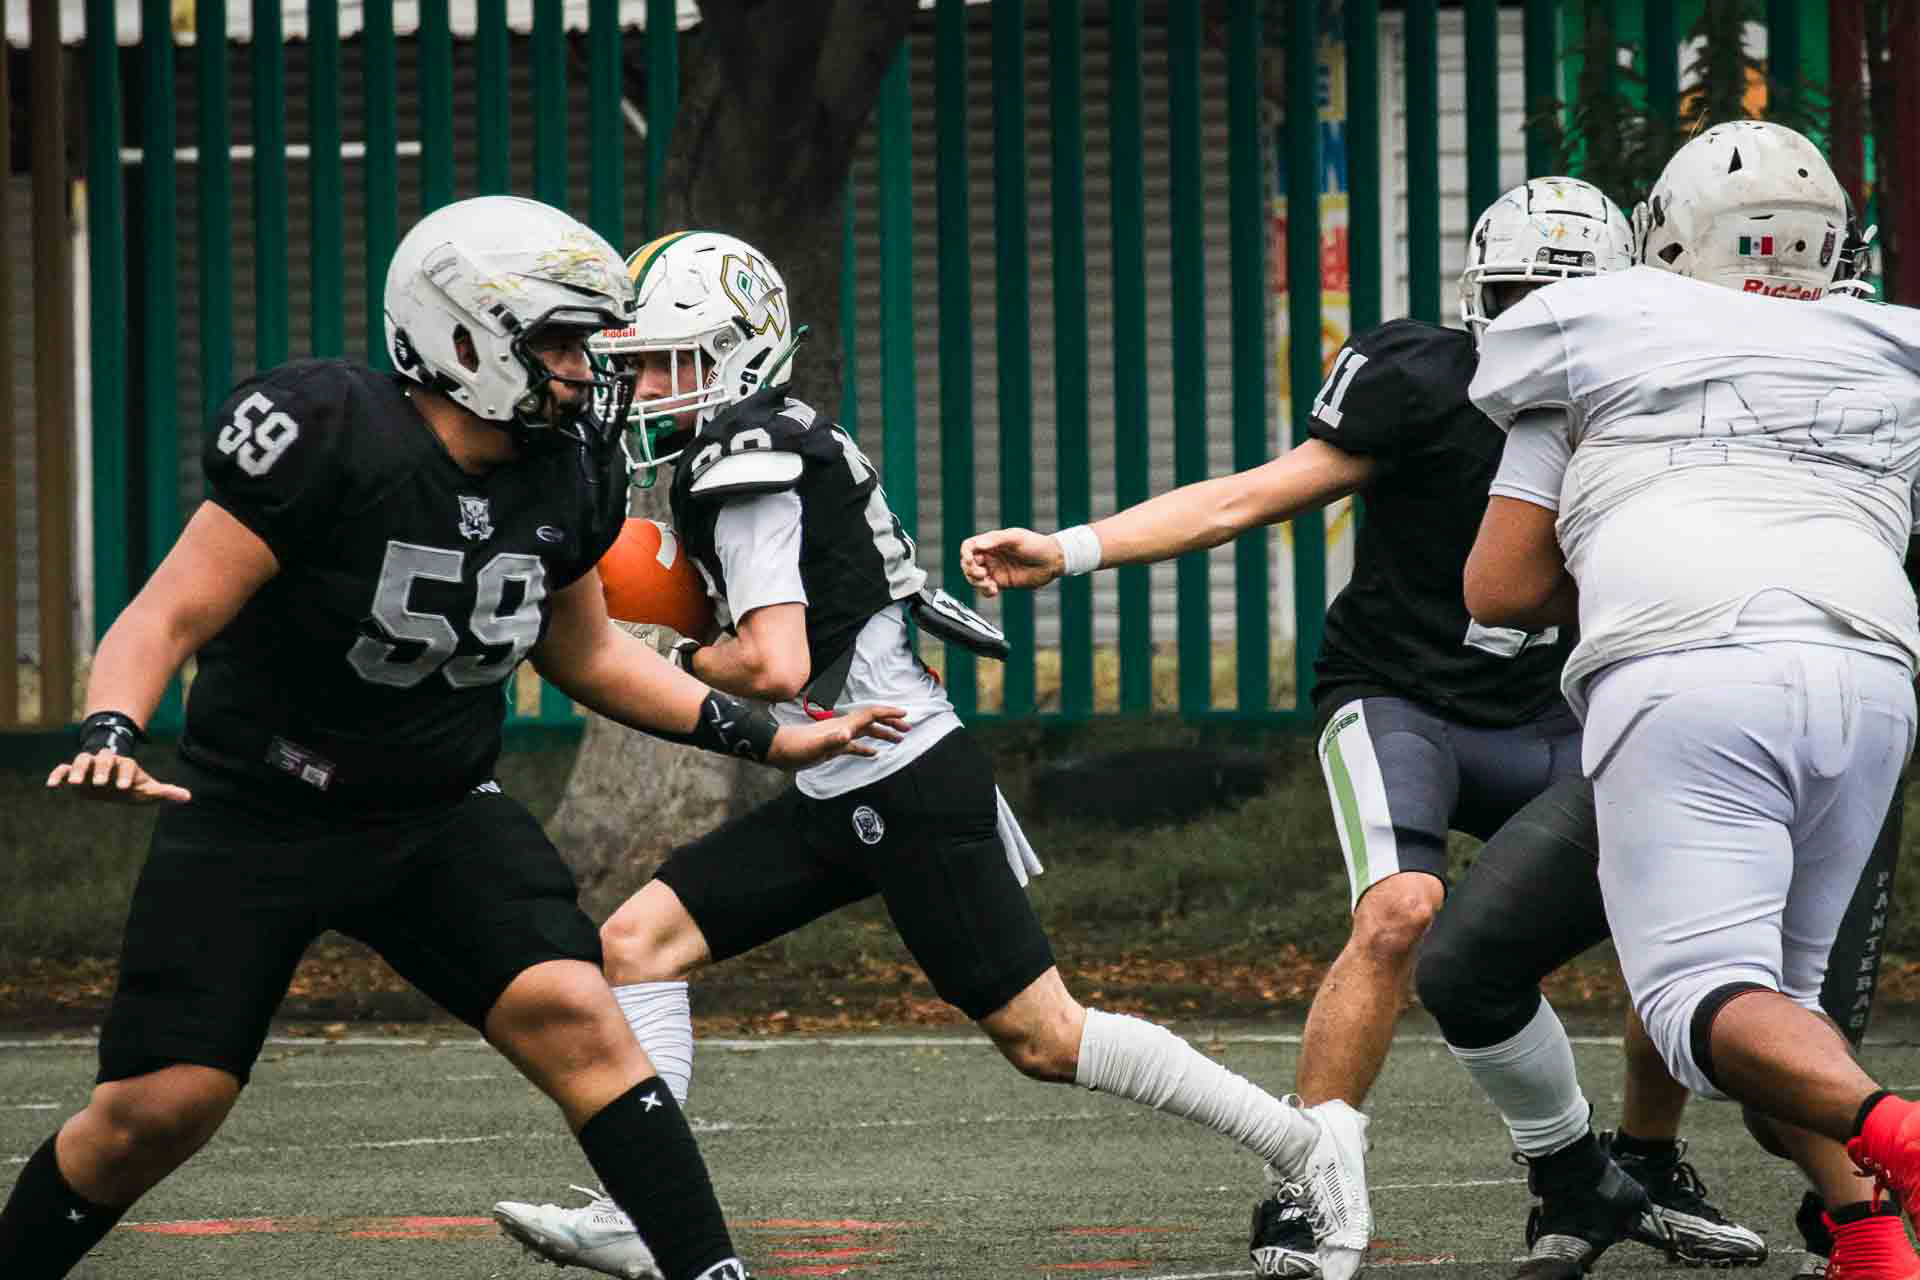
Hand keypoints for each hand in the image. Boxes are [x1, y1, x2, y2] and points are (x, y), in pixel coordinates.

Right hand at [47, 750, 191, 804]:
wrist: (111, 780)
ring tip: (76, 784)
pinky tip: (52, 786)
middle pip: (103, 759)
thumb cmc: (132, 785)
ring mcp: (89, 766)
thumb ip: (165, 792)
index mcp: (125, 765)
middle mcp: (106, 762)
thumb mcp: (148, 790)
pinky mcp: (73, 773)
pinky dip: (58, 775)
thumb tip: (189, 797)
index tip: (124, 788)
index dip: (126, 775)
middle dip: (101, 770)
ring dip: (78, 770)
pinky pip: (63, 770)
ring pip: (81, 761)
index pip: (127, 766)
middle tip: (100, 783)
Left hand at [766, 705, 909, 768]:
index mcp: (843, 725)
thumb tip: (847, 735)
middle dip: (890, 724)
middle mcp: (843, 728)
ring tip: (898, 740)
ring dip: (882, 734)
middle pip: (872, 722)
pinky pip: (855, 747)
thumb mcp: (815, 745)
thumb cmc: (795, 747)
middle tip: (908, 729)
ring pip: (866, 733)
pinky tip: (874, 754)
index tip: (904, 715)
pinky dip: (867, 748)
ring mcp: (838, 737)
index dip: (888, 714)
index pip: (870, 714)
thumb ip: (832, 739)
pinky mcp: (832, 748)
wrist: (778, 751)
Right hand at [958, 527, 1063, 597]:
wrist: (1051, 561)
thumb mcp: (1016, 538)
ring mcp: (995, 570)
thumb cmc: (1035, 544)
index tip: (970, 560)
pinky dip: (985, 591)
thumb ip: (996, 540)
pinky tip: (994, 590)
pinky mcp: (1001, 583)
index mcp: (991, 543)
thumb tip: (978, 545)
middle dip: (970, 570)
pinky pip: (986, 589)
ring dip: (977, 583)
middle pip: (968, 564)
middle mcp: (991, 556)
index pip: (969, 547)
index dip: (965, 553)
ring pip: (974, 578)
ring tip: (990, 584)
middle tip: (982, 573)